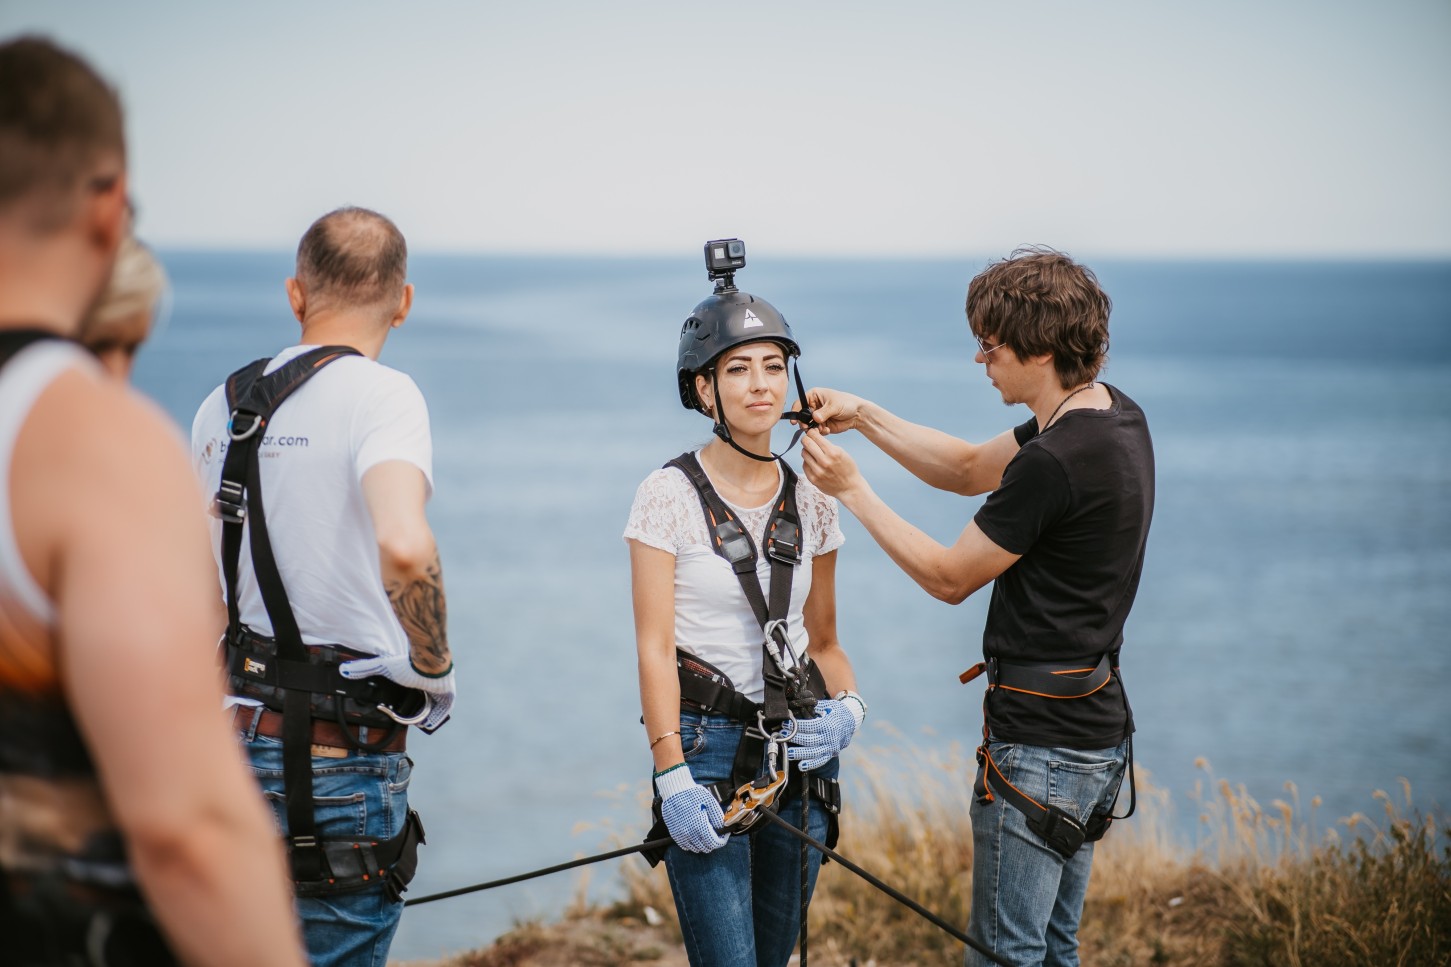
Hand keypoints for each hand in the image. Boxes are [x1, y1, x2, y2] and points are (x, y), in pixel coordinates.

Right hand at [339, 653, 455, 732]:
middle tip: (409, 720)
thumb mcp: (382, 667)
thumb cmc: (407, 664)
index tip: (397, 712)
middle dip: (417, 713)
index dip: (406, 705)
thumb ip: (364, 668)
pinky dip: (436, 718)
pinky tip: (427, 724)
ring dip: (427, 717)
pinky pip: (444, 710)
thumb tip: (342, 670)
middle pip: (424, 703)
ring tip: (417, 724)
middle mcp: (430, 685)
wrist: (428, 662)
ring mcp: (441, 690)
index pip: (412, 695)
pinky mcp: (449, 695)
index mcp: (417, 679)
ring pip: (434, 708)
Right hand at [655, 765, 728, 852]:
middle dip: (713, 843)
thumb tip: (723, 827)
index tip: (723, 837)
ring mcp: (681, 835)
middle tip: (715, 836)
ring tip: (705, 837)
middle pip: (705, 847)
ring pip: (695, 848)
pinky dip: (691, 845)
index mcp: (700, 826)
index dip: (721, 841)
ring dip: (702, 845)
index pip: (714, 842)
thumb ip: (717, 817)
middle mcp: (690, 834)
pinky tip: (694, 838)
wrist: (674, 790)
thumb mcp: (709, 802)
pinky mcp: (674, 833)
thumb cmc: (692, 794)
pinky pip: (684, 846)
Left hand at [785, 695, 865, 770]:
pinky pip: (820, 761)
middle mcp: (830, 738)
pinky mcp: (831, 754)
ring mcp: (831, 748)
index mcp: (828, 724)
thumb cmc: (835, 711)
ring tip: (788, 753)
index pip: (809, 727)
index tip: (784, 724)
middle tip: (782, 737)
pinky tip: (801, 766)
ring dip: (800, 754)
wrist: (851, 720)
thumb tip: (795, 708)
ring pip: (814, 753)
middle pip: (809, 741)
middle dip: (794, 739)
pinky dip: (811, 764)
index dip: (796, 726)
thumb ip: (811, 708)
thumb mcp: (825, 705)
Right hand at [799, 387, 868, 434]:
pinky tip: (828, 430)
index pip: (799, 403)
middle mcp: (813, 406)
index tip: (794, 421)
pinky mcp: (821, 425)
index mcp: (814, 396)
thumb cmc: (847, 403)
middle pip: (802, 416)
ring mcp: (817, 416)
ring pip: (808, 425)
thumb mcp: (835, 405)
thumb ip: (824, 412)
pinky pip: (816, 430)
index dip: (796, 412)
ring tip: (822, 428)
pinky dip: (820, 432)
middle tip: (808, 428)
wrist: (857, 414)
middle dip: (804, 423)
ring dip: (813, 429)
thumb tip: (815, 418)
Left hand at [801, 428, 863, 499]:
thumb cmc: (847, 469)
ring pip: (804, 453)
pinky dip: (808, 461)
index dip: (812, 432)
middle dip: (806, 439)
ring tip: (813, 453)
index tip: (812, 433)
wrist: (849, 488)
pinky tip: (814, 462)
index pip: (814, 436)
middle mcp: (824, 461)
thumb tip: (813, 437)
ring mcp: (817, 471)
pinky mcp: (813, 479)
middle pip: (806, 443)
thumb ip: (827, 445)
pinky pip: (804, 465)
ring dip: (807, 451)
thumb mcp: (842, 452)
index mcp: (833, 452)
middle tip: (808, 440)